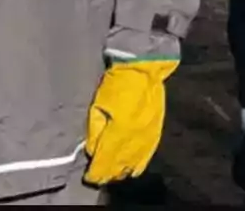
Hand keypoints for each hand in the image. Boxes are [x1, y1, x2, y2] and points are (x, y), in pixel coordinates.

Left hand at [85, 60, 178, 184]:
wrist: (144, 68)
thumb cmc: (118, 83)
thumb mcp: (98, 104)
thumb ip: (95, 130)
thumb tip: (93, 150)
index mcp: (120, 131)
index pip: (105, 161)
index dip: (96, 172)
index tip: (88, 177)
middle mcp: (136, 138)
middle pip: (119, 166)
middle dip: (107, 174)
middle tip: (97, 178)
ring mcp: (148, 136)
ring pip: (134, 163)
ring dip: (121, 171)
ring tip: (112, 175)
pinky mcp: (156, 132)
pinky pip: (147, 155)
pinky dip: (138, 164)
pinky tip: (132, 170)